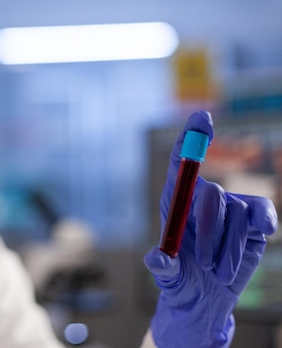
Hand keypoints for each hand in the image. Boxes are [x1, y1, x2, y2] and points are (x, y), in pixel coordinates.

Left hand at [144, 110, 277, 347]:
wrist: (205, 299)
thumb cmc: (180, 281)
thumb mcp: (168, 278)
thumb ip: (163, 268)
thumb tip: (157, 258)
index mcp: (174, 201)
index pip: (180, 163)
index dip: (191, 139)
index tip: (202, 118)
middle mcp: (201, 199)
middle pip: (209, 192)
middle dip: (206, 230)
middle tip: (202, 262)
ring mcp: (230, 208)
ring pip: (234, 211)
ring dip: (227, 247)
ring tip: (216, 271)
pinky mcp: (253, 219)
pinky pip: (261, 212)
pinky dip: (260, 226)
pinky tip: (257, 237)